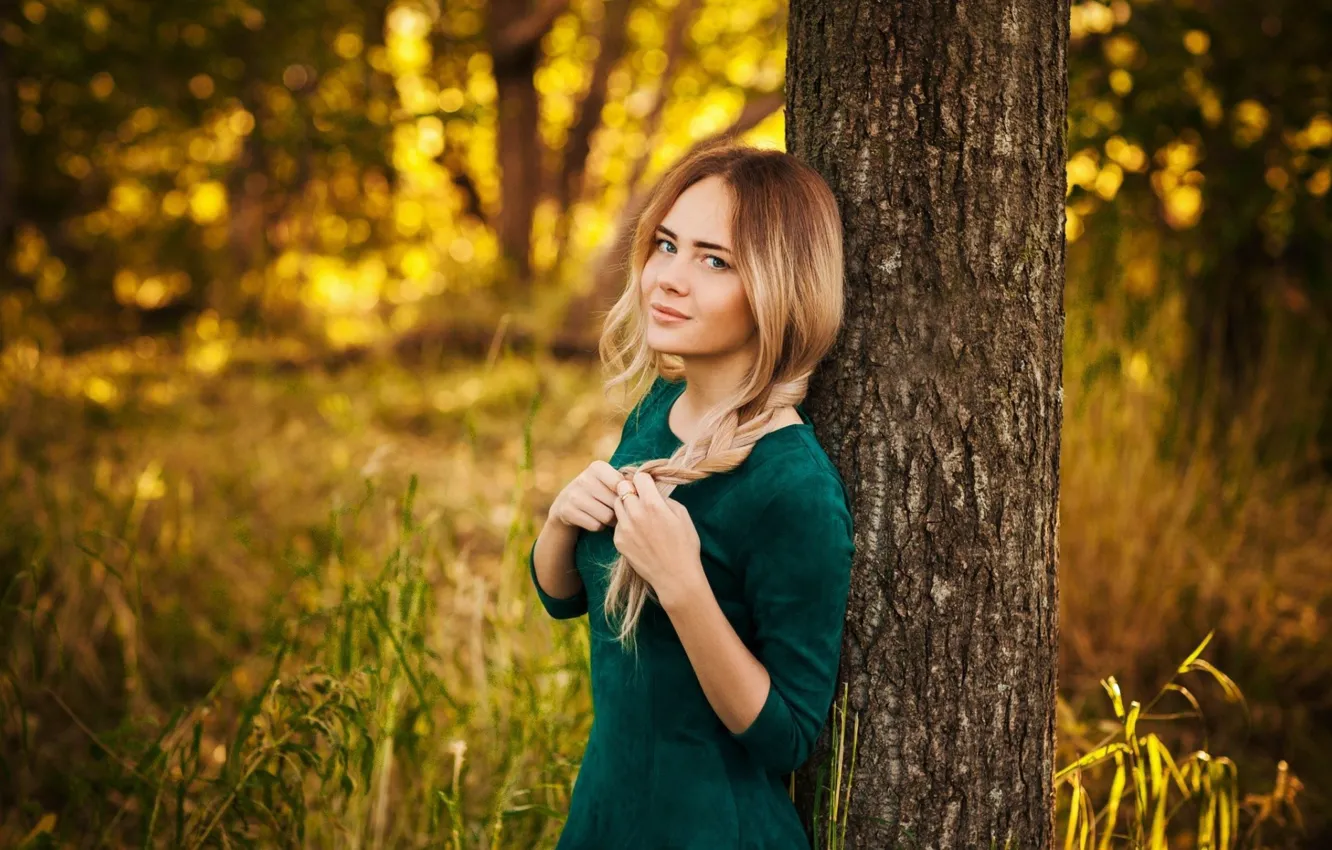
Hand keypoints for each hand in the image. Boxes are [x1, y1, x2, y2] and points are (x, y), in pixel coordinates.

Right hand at [549, 460, 623, 532]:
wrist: (566, 504)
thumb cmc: (598, 492)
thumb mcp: (609, 481)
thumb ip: (627, 482)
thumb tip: (644, 492)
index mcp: (597, 467)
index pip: (622, 485)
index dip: (627, 495)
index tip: (623, 496)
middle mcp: (584, 478)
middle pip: (615, 503)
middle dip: (619, 510)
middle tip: (614, 509)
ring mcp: (574, 495)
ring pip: (607, 517)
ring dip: (610, 520)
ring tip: (606, 514)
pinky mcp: (567, 511)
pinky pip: (595, 526)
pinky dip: (599, 526)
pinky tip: (594, 519)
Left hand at [610, 471, 705, 606]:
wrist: (675, 576)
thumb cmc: (685, 545)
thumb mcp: (682, 514)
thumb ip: (664, 498)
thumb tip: (653, 491)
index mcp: (653, 504)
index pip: (639, 477)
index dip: (645, 480)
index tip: (648, 486)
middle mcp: (635, 513)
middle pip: (622, 487)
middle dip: (632, 489)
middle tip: (641, 498)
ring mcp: (624, 528)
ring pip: (617, 504)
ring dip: (626, 505)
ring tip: (639, 514)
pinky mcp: (619, 541)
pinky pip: (617, 523)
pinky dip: (625, 523)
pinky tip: (637, 532)